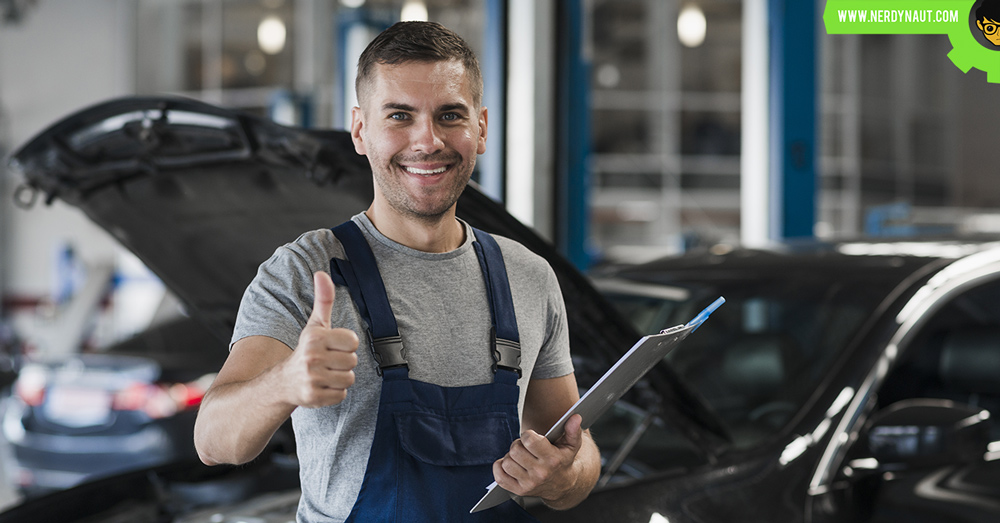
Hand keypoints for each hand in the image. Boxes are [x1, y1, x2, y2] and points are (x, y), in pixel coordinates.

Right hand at [279, 271, 358, 407]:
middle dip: (343, 363)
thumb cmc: (306, 350)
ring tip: (325, 374)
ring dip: (340, 379)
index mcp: (315, 338)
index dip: (346, 345)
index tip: (332, 347)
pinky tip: (322, 386)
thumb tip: (322, 273)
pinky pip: (342, 395)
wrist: (283, 382)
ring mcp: (312, 378)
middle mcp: (312, 357)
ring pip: (349, 379)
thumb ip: (323, 299)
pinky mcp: (313, 397)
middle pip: (353, 361)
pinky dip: (335, 393)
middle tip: (327, 363)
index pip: (353, 341)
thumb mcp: (315, 325)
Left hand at [493, 414, 584, 502]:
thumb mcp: (571, 445)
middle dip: (518, 445)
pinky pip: (500, 477)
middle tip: (526, 448)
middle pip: (515, 450)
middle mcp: (540, 473)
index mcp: (552, 459)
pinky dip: (500, 468)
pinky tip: (511, 465)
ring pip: (507, 463)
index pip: (529, 440)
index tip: (532, 437)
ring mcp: (529, 484)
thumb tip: (575, 417)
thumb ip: (573, 430)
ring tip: (520, 457)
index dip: (528, 434)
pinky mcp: (519, 491)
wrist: (563, 486)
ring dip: (510, 457)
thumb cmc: (563, 460)